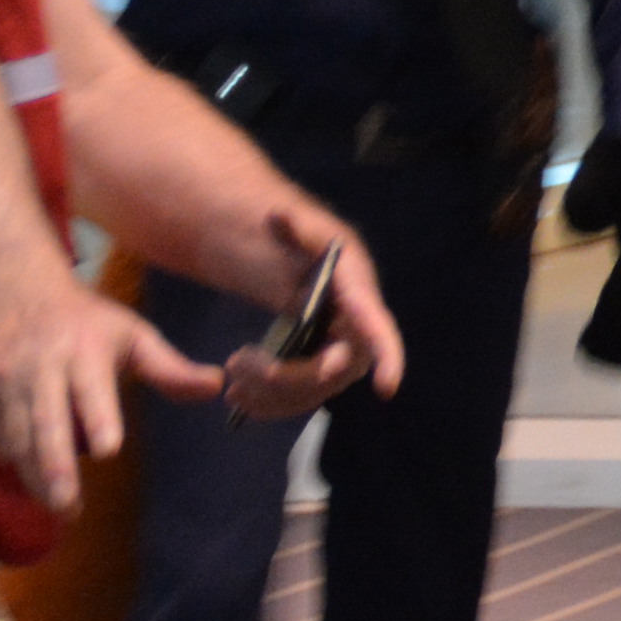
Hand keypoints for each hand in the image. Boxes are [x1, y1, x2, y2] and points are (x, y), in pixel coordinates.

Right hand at [0, 277, 219, 514]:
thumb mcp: (133, 335)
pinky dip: (12, 461)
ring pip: (17, 435)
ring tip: (58, 507)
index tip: (108, 449)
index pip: (91, 388)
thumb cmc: (88, 321)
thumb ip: (170, 368)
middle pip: (46, 421)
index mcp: (85, 349)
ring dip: (34, 476)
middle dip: (55, 466)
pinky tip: (31, 481)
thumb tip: (217, 386)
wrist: (17, 290)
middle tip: (68, 505)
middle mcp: (42, 364)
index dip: (98, 418)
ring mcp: (8, 377)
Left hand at [209, 200, 400, 421]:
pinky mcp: (317, 371)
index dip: (388, 356)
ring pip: (313, 392)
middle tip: (237, 361)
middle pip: (333, 371)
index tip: (386, 389)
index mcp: (357, 293)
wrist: (283, 257)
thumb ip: (292, 225)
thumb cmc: (293, 238)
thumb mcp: (294, 225)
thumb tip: (278, 215)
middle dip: (286, 377)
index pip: (378, 328)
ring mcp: (337, 355)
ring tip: (232, 381)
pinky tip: (238, 398)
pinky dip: (269, 404)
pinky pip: (300, 399)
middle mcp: (355, 331)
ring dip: (270, 395)